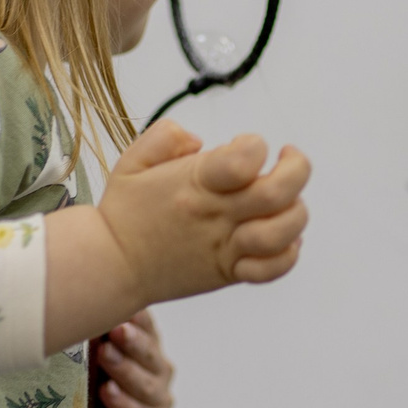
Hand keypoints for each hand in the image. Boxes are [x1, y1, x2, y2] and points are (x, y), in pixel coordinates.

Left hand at [95, 310, 173, 407]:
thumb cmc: (95, 388)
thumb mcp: (93, 359)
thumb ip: (92, 338)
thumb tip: (70, 311)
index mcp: (147, 347)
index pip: (147, 328)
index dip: (138, 318)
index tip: (124, 306)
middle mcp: (158, 371)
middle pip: (149, 354)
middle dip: (132, 341)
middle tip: (116, 329)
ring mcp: (158, 400)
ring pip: (146, 385)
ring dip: (125, 369)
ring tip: (105, 356)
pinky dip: (123, 404)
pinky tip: (109, 392)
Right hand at [103, 120, 310, 298]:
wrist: (110, 265)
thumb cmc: (125, 210)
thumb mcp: (133, 159)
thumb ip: (166, 136)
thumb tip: (201, 141)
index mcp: (194, 184)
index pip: (245, 157)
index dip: (256, 144)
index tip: (246, 145)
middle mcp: (215, 215)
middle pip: (278, 192)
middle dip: (297, 168)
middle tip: (287, 159)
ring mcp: (224, 247)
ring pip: (282, 232)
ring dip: (296, 211)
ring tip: (287, 200)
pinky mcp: (228, 272)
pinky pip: (272, 269)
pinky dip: (289, 254)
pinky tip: (285, 238)